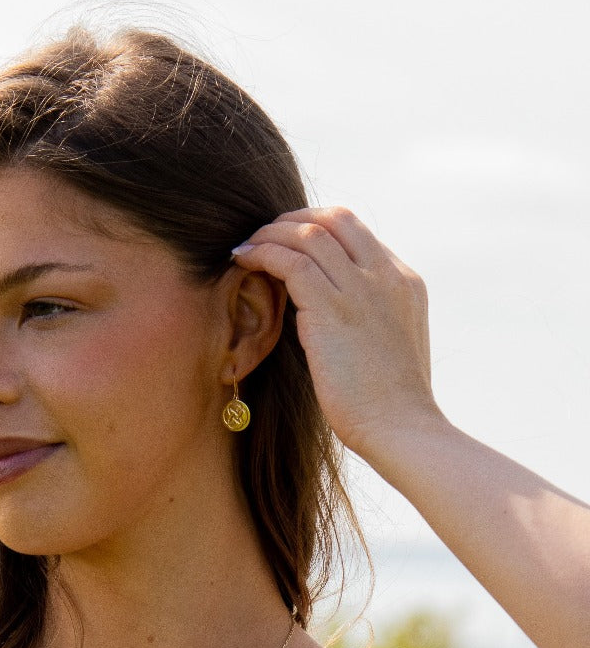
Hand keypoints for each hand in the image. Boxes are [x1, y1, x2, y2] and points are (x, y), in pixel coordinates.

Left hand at [232, 206, 444, 466]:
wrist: (401, 428)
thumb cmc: (389, 405)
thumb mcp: (389, 348)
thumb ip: (368, 320)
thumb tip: (332, 318)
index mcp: (404, 282)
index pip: (356, 232)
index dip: (316, 228)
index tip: (286, 241)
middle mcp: (386, 276)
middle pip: (334, 218)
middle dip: (291, 219)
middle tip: (261, 234)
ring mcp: (362, 289)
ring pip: (309, 234)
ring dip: (270, 234)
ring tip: (244, 246)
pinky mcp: (332, 309)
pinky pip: (291, 261)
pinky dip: (262, 253)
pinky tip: (242, 260)